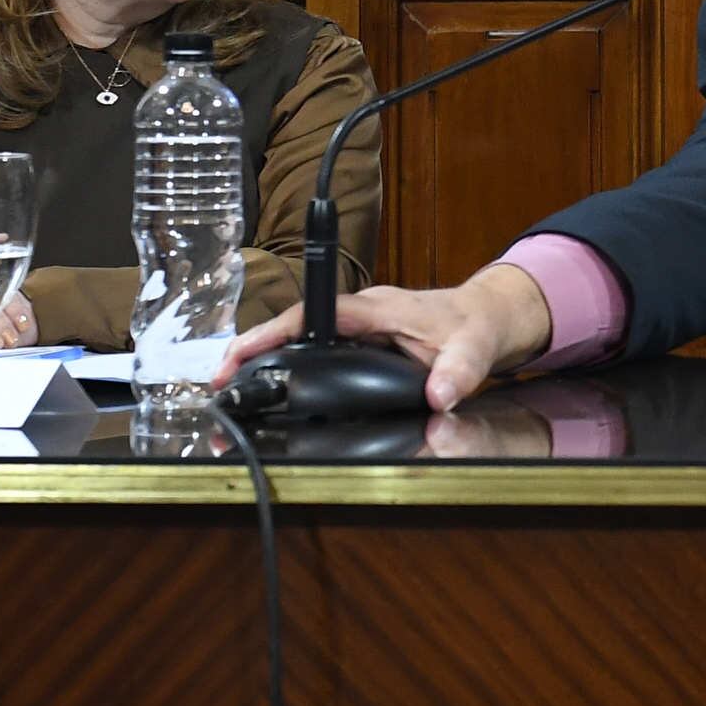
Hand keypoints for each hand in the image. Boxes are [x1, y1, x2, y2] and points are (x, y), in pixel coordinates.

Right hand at [212, 263, 554, 412]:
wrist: (486, 316)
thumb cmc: (476, 325)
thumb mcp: (475, 348)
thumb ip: (460, 371)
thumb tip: (440, 397)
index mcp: (380, 308)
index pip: (317, 315)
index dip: (276, 330)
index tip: (242, 352)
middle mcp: (362, 313)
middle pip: (295, 326)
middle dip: (253, 349)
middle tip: (218, 382)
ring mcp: (358, 326)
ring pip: (300, 337)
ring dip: (263, 359)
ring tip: (228, 390)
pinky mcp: (358, 341)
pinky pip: (314, 349)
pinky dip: (285, 364)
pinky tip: (267, 389)